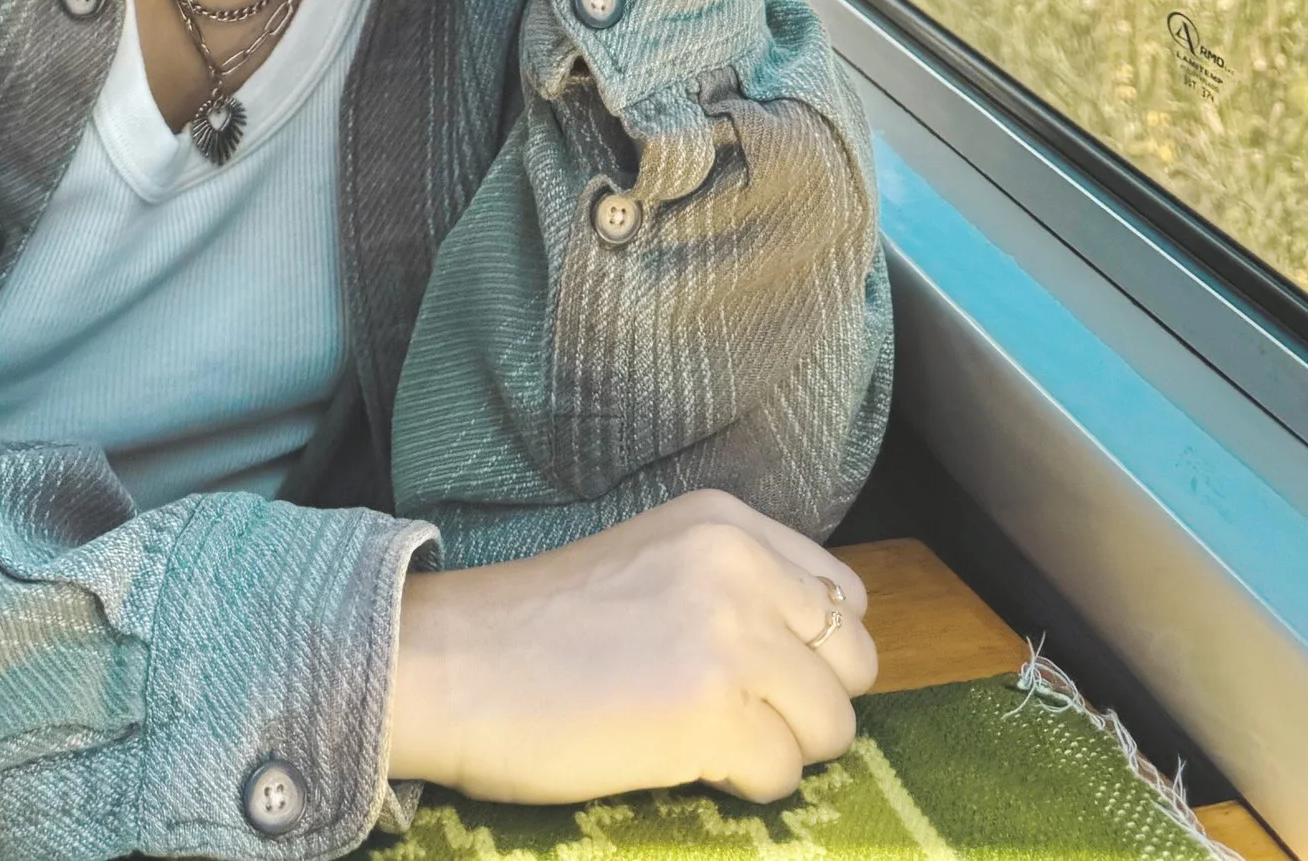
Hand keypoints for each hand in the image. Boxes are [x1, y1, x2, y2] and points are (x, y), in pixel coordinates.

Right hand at [385, 489, 877, 804]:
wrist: (453, 665)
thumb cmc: (539, 628)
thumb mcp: (653, 563)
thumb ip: (734, 585)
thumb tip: (812, 656)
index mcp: (725, 521)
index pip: (843, 595)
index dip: (814, 651)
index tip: (765, 676)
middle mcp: (740, 566)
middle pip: (854, 661)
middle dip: (810, 704)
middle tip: (738, 719)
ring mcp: (731, 638)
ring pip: (832, 724)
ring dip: (779, 748)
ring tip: (704, 740)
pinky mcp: (713, 712)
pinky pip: (782, 773)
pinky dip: (743, 784)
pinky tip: (680, 761)